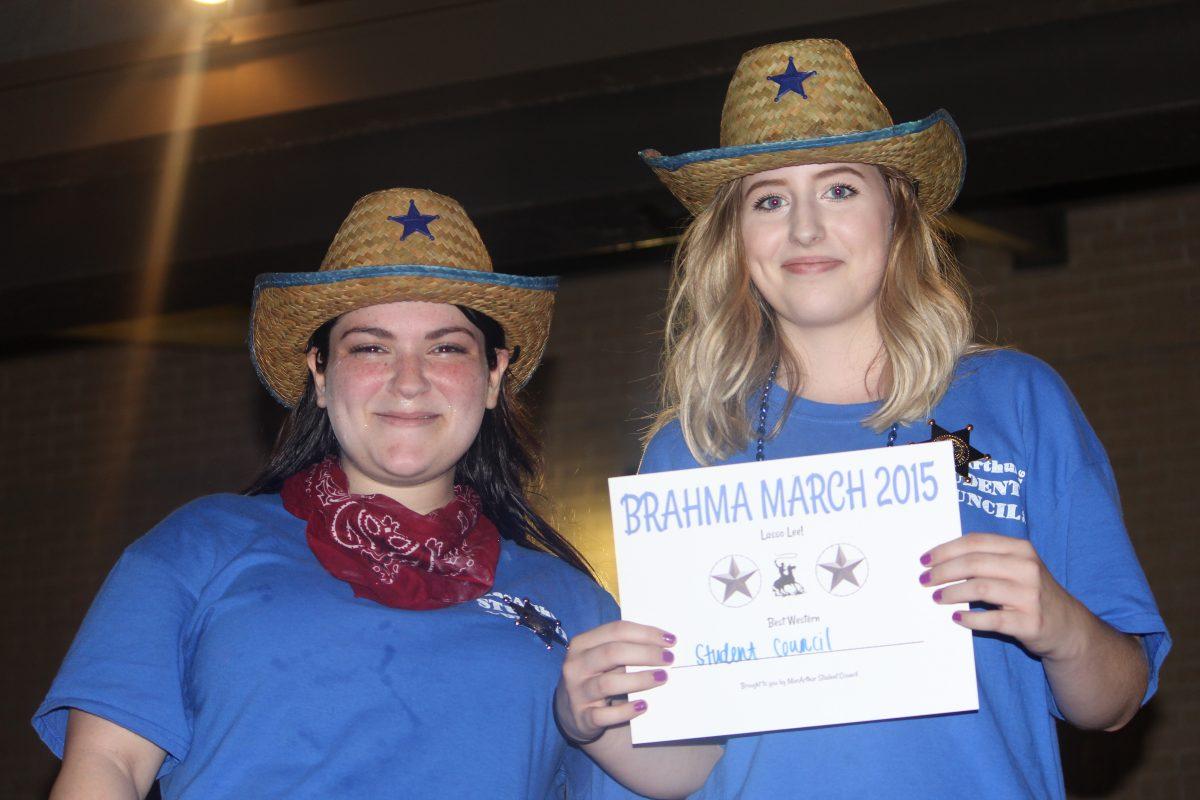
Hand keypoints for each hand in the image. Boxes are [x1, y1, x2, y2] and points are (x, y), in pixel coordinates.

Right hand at [555, 620, 675, 744]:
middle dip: (645, 653)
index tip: (670, 640)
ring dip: (639, 679)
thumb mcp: (602, 658)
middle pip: (612, 653)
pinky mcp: (582, 717)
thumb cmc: (597, 677)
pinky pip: (605, 715)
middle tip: (669, 658)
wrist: (572, 713)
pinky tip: (643, 706)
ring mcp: (577, 692)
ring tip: (662, 678)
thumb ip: (624, 648)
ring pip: (609, 683)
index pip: (616, 631)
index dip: (645, 633)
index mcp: (582, 644)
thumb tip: (663, 645)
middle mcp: (576, 665)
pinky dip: (626, 711)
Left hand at [920, 532, 1084, 660]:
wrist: (1068, 627)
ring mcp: (1030, 595)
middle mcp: (1027, 568)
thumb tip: (940, 559)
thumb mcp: (1016, 567)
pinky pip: (992, 619)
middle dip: (942, 572)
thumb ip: (987, 559)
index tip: (924, 560)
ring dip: (951, 593)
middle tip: (924, 581)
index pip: (975, 542)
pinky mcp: (1029, 622)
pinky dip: (970, 618)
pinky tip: (957, 618)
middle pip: (973, 564)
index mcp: (1020, 548)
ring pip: (979, 588)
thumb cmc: (1031, 593)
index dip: (945, 550)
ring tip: (936, 598)